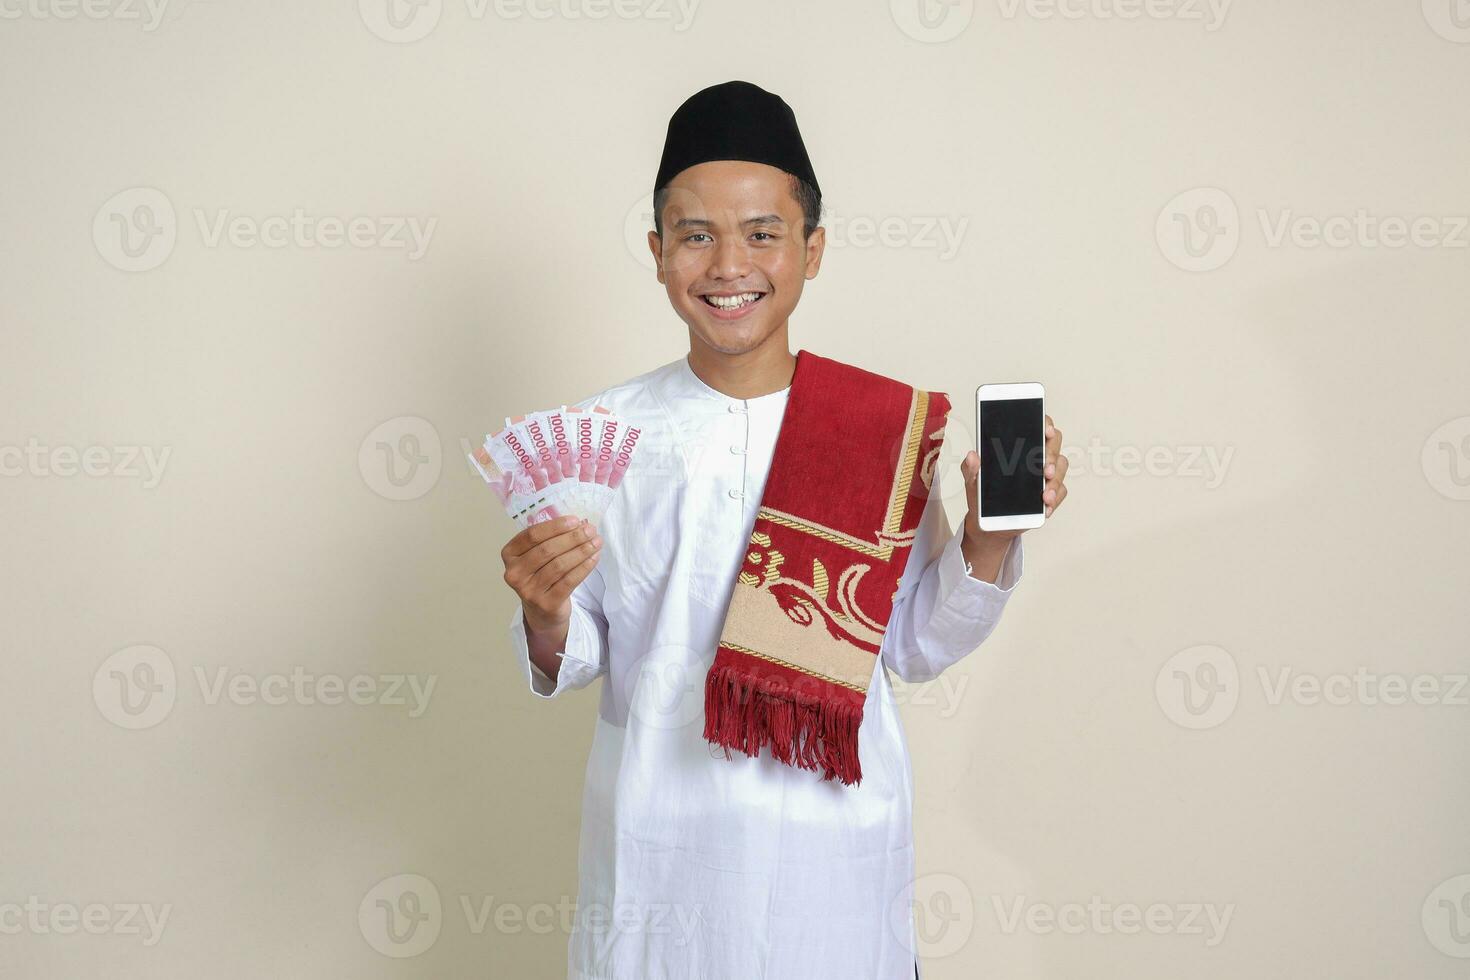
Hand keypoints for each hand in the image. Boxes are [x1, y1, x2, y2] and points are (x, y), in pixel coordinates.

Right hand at [500, 514, 603, 634]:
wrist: (542, 611)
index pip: (532, 535)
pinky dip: (584, 567)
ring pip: (559, 565)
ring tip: (596, 542)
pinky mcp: (546, 603)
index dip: (555, 526)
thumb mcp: (535, 556)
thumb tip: (578, 524)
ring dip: (581, 551)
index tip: (575, 520)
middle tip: (591, 530)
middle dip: (572, 538)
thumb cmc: (540, 575)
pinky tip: (594, 558)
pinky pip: (569, 581)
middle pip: (547, 550)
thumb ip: (549, 539)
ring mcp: (529, 591)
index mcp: (509, 555)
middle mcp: (514, 573)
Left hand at [961, 414, 1068, 547]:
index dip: (1045, 424)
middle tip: (1044, 470)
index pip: (1037, 426)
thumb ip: (971, 468)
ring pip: (1060, 468)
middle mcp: (1036, 456)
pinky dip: (1054, 499)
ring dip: (1055, 481)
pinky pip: (1060, 492)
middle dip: (1052, 456)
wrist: (988, 522)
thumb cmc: (983, 494)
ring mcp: (1045, 475)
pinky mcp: (1051, 493)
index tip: (1046, 431)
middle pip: (1054, 445)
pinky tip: (1045, 507)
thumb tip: (971, 456)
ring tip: (1045, 495)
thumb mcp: (973, 480)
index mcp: (1019, 446)